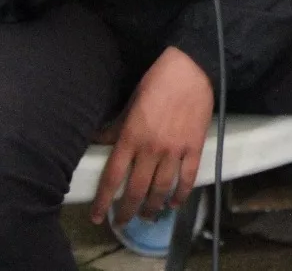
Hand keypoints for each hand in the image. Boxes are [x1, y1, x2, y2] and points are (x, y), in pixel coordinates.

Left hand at [89, 47, 212, 225]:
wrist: (191, 69)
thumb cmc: (156, 82)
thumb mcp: (130, 103)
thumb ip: (116, 127)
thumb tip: (98, 142)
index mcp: (131, 137)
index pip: (113, 177)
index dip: (104, 201)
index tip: (98, 217)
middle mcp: (151, 149)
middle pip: (137, 190)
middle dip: (128, 211)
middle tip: (123, 223)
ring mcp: (175, 150)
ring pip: (162, 189)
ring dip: (153, 207)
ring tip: (148, 217)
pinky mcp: (194, 147)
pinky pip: (188, 178)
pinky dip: (181, 194)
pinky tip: (174, 203)